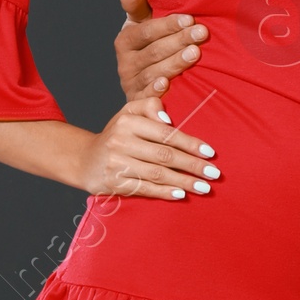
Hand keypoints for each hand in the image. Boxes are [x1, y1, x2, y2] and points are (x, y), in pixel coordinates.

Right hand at [74, 94, 220, 201]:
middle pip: (165, 155)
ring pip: (157, 174)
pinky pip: (144, 189)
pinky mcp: (114, 183)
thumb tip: (169, 117)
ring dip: (184, 182)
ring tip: (204, 188)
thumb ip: (150, 105)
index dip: (190, 143)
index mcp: (128, 122)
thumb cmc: (117, 134)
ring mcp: (116, 164)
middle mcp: (121, 142)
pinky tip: (181, 195)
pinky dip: (164, 193)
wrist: (84, 159)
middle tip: (214, 174)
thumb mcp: (129, 112)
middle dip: (193, 165)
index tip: (210, 153)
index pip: (166, 134)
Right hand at [115, 0, 206, 100]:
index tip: (189, 19)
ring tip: (195, 53)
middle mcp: (125, 63)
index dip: (168, 25)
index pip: (146, 31)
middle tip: (202, 33)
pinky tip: (167, 84)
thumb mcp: (142, 24)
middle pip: (154, 51)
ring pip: (153, 72)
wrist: (143, 82)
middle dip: (179, 41)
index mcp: (126, 40)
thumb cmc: (150, 45)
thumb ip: (138, 6)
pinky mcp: (139, 102)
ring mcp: (131, 84)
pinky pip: (146, 97)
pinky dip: (155, 91)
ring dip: (174, 63)